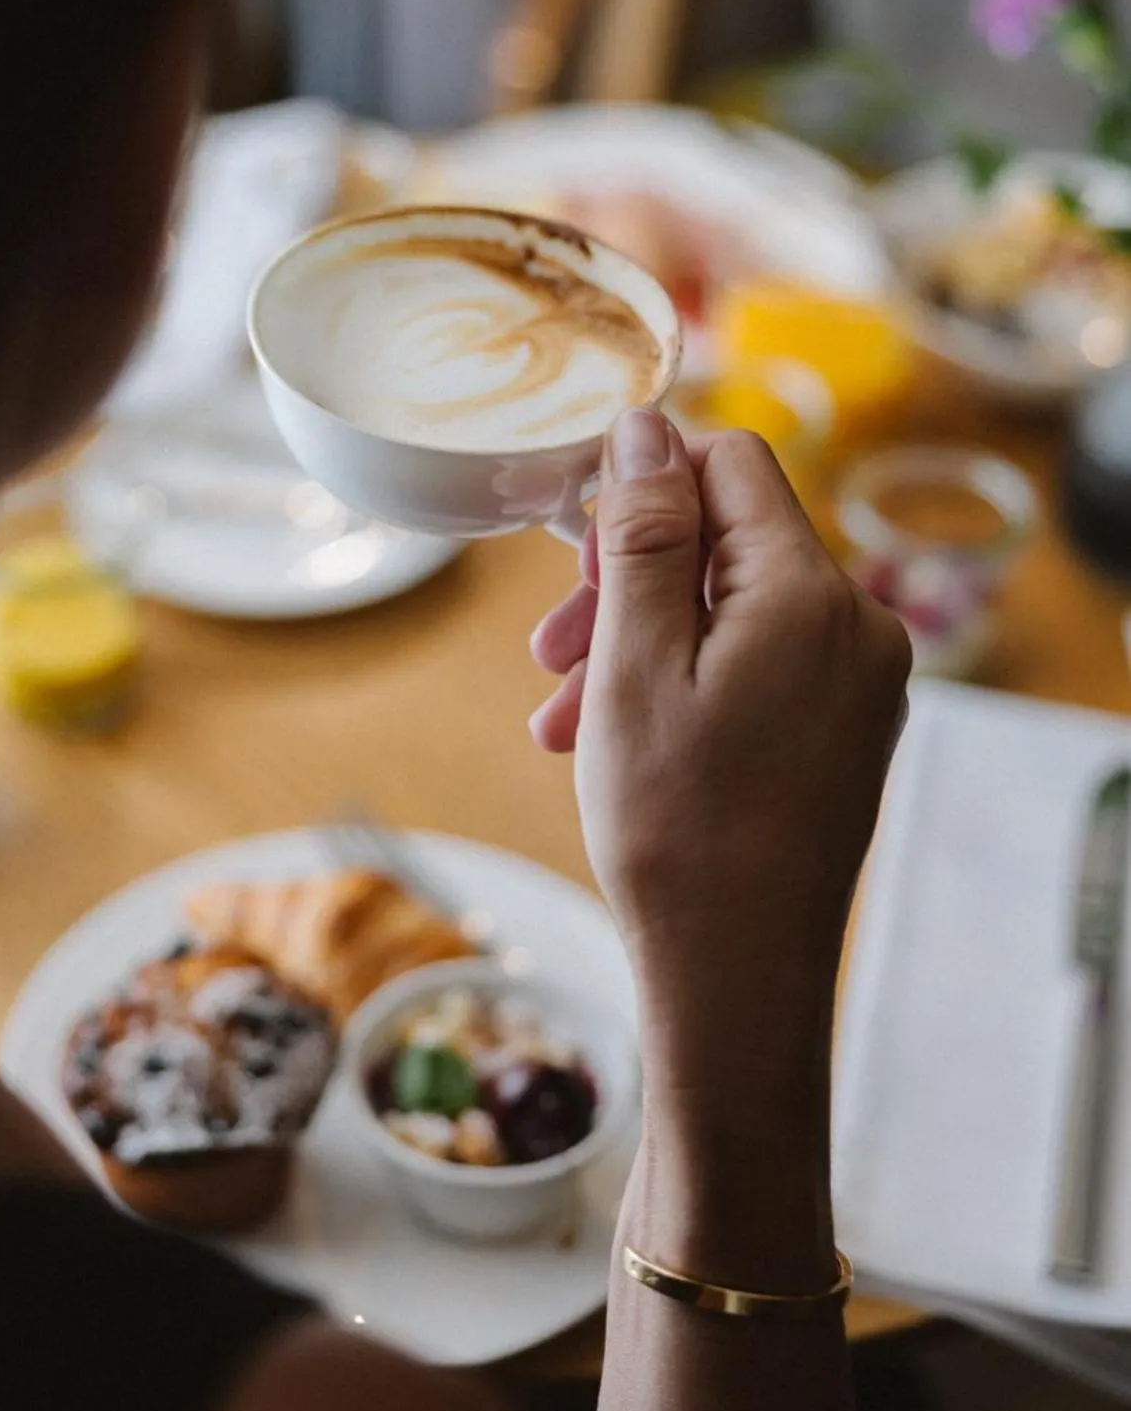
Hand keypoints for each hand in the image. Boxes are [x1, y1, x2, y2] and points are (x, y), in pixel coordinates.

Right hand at [531, 409, 909, 1109]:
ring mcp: (859, 685)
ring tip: (566, 715)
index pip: (732, 465)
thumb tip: (644, 426)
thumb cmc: (679, 834)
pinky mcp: (843, 732)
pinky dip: (683, 681)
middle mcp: (858, 627)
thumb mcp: (635, 664)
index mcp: (813, 596)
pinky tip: (613, 740)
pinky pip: (757, 665)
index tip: (571, 544)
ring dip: (642, 638)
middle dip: (629, 576)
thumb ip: (644, 534)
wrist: (738, 985)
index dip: (645, 483)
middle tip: (551, 650)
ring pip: (733, 608)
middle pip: (730, 539)